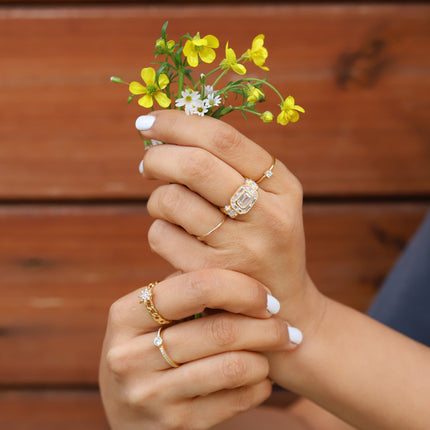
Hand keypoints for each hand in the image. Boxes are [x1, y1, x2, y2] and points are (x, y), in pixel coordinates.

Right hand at [99, 269, 298, 429]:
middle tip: (287, 326)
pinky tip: (260, 376)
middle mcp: (129, 356)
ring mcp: (150, 395)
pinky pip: (236, 400)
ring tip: (273, 352)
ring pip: (233, 366)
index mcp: (125, 315)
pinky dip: (259, 385)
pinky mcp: (174, 425)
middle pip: (220, 330)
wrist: (129, 409)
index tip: (267, 297)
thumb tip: (242, 267)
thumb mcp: (151, 315)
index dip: (242, 288)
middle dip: (267, 326)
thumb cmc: (151, 346)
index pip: (196, 287)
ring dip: (266, 356)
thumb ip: (184, 290)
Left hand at [137, 110, 324, 333]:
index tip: (148, 121)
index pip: (224, 139)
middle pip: (196, 166)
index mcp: (283, 186)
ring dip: (158, 198)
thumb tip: (169, 133)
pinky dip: (159, 230)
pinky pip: (162, 236)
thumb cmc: (266, 242)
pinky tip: (175, 238)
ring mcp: (241, 250)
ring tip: (168, 207)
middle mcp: (268, 216)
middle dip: (158, 157)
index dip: (178, 123)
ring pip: (173, 200)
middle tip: (147, 163)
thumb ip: (233, 166)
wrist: (283, 308)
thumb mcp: (270, 200)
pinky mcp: (212, 278)